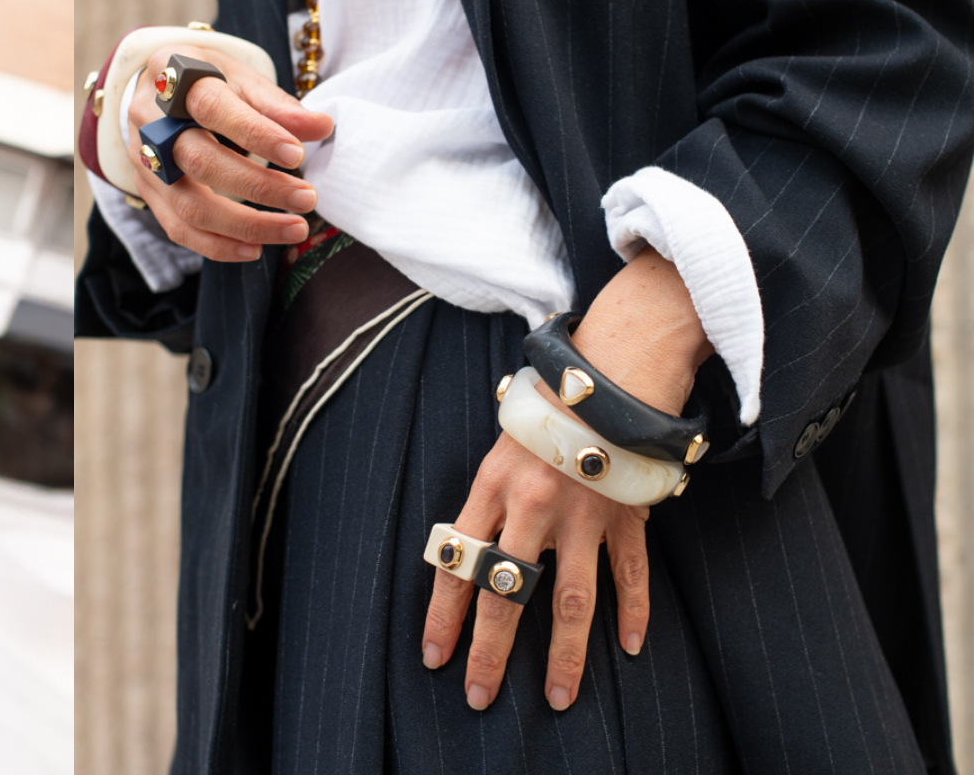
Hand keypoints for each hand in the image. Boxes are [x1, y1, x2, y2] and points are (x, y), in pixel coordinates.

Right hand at [126, 45, 333, 261]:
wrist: (161, 93)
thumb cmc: (208, 82)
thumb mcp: (241, 78)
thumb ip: (278, 105)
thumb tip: (321, 127)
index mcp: (174, 75)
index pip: (212, 107)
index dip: (255, 133)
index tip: (296, 155)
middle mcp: (151, 120)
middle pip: (200, 161)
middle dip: (259, 186)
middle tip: (306, 198)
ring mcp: (145, 160)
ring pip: (190, 205)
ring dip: (246, 225)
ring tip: (293, 229)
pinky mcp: (148, 191)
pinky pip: (178, 228)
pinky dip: (218, 245)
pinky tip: (255, 249)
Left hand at [420, 248, 714, 711]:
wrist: (609, 370)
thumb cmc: (544, 410)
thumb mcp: (497, 448)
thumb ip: (485, 501)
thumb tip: (461, 556)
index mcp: (491, 488)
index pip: (458, 564)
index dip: (443, 615)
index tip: (434, 657)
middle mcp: (533, 507)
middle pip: (507, 594)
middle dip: (490, 651)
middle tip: (480, 695)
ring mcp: (584, 516)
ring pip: (571, 599)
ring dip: (565, 655)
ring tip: (559, 698)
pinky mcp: (626, 514)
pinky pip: (630, 574)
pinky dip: (633, 612)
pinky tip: (627, 648)